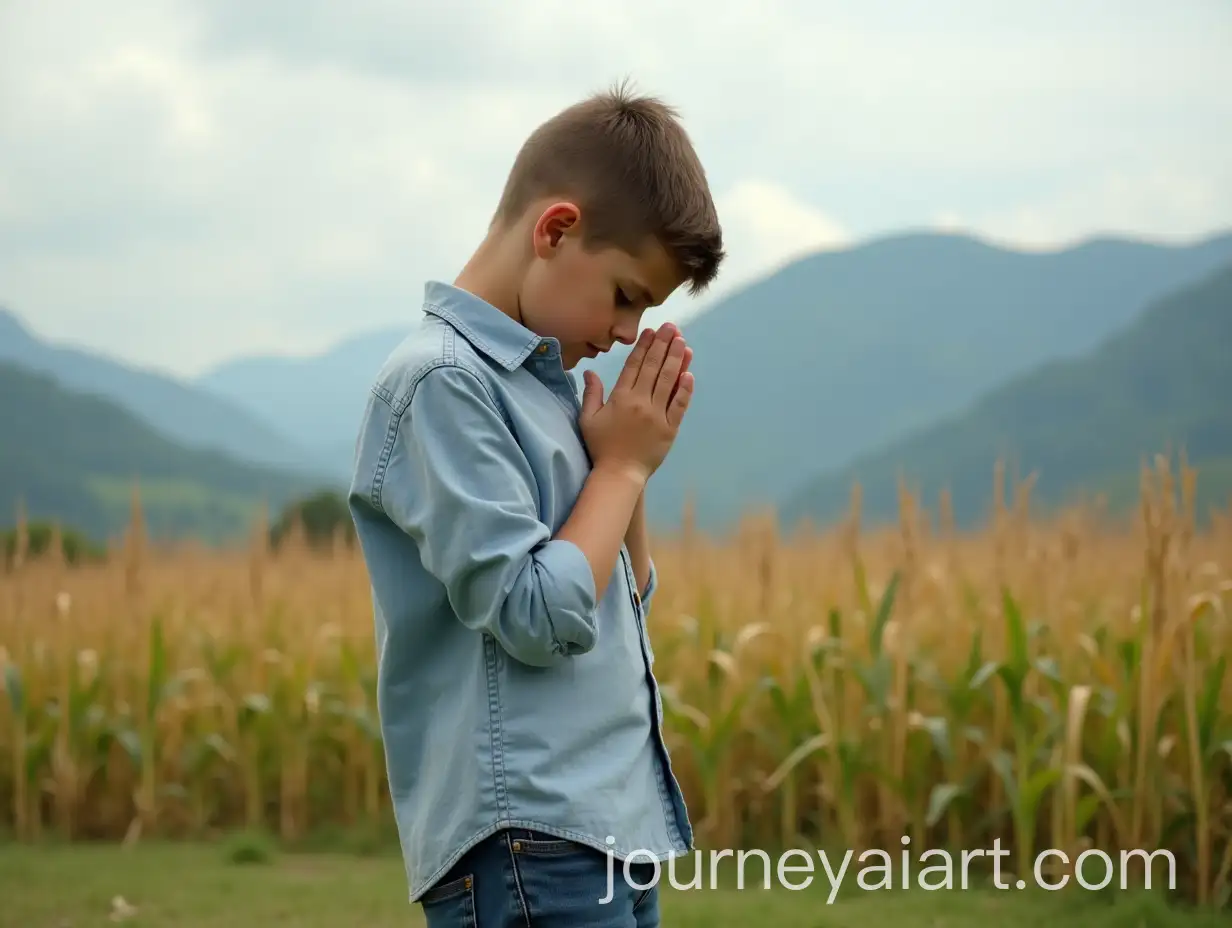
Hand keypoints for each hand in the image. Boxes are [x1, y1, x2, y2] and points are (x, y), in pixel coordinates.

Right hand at [579, 322, 693, 483]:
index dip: (644, 346)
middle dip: (664, 345)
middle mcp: (641, 402)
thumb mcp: (588, 418)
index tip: (652, 330)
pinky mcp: (670, 429)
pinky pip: (679, 406)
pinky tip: (689, 374)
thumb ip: (591, 393)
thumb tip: (590, 371)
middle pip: (654, 368)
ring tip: (682, 342)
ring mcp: (658, 415)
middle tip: (672, 327)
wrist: (619, 474)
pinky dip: (685, 389)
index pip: (634, 365)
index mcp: (621, 398)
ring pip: (669, 382)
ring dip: (677, 360)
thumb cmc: (601, 446)